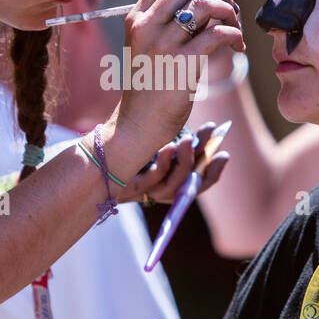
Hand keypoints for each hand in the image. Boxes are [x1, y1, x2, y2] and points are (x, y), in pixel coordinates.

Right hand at [102, 0, 244, 174]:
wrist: (138, 125)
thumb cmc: (150, 86)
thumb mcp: (148, 47)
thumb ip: (168, 22)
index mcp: (136, 18)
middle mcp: (147, 26)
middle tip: (231, 11)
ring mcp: (163, 44)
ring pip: (206, 5)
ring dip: (230, 12)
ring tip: (236, 30)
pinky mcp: (183, 64)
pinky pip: (218, 34)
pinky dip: (235, 35)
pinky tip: (237, 47)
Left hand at [115, 120, 230, 204]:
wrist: (93, 157)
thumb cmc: (128, 144)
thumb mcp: (156, 140)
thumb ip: (177, 138)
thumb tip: (206, 125)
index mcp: (171, 182)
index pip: (199, 184)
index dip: (213, 173)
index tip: (224, 154)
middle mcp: (160, 191)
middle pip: (189, 187)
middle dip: (202, 163)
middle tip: (211, 136)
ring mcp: (146, 193)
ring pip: (171, 186)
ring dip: (183, 163)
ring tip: (187, 141)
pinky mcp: (130, 190)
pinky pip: (151, 181)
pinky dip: (163, 165)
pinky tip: (168, 147)